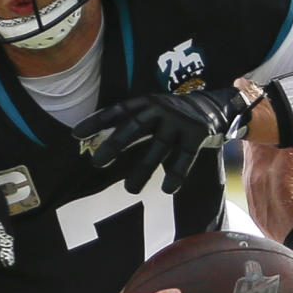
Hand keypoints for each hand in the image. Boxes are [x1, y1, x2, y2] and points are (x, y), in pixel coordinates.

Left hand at [75, 86, 250, 194]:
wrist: (216, 105)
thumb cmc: (173, 115)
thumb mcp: (152, 112)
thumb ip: (131, 124)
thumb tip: (96, 145)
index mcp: (146, 102)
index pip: (118, 111)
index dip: (97, 122)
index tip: (76, 135)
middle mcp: (161, 108)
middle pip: (134, 128)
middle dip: (115, 144)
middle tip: (97, 163)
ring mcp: (179, 121)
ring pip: (158, 147)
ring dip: (143, 169)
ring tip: (129, 190)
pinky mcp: (197, 133)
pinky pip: (184, 157)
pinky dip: (176, 173)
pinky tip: (167, 189)